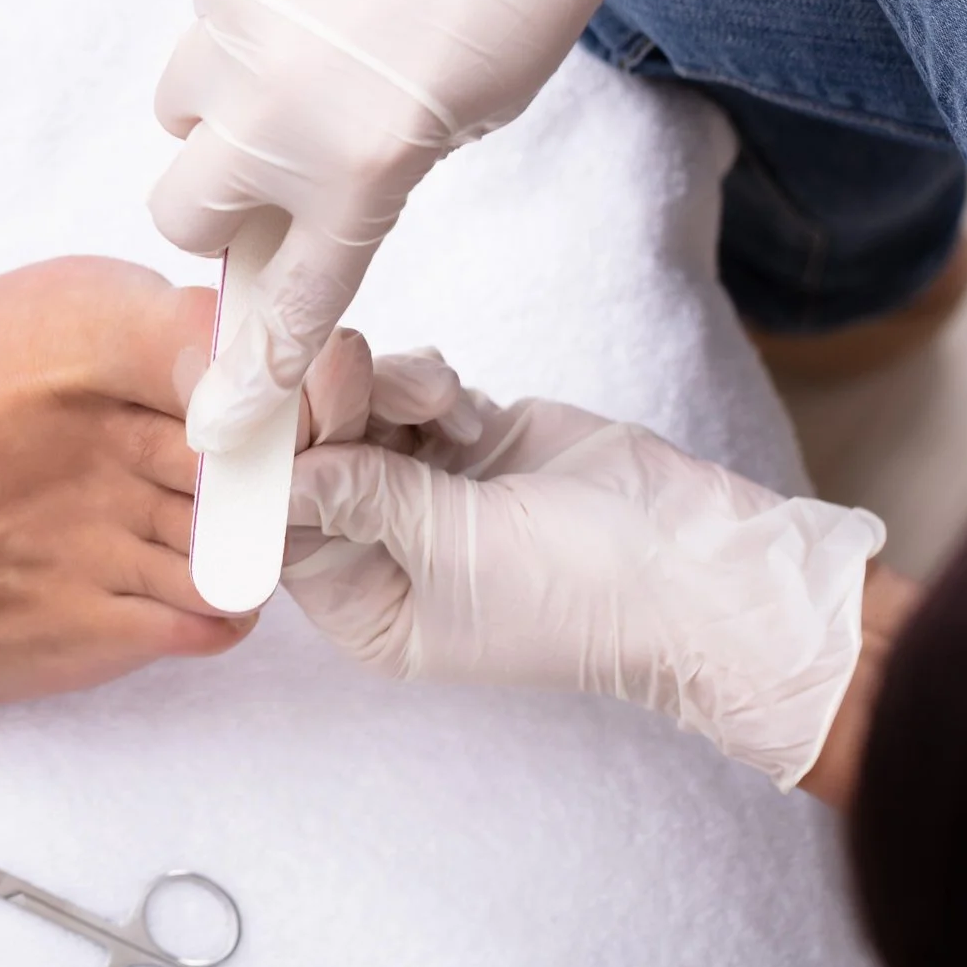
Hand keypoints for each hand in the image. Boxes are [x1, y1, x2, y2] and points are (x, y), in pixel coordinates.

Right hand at [152, 0, 695, 446]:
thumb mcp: (468, 117)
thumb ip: (368, 175)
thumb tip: (293, 202)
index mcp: (362, 166)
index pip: (286, 297)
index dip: (251, 366)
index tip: (221, 413)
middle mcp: (280, 105)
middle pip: (181, 211)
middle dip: (218, 205)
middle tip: (270, 168)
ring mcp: (236, 20)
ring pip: (178, 103)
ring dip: (223, 103)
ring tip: (305, 47)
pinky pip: (204, 9)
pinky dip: (249, 8)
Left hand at [283, 384, 885, 788]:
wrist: (703, 564)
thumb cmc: (583, 591)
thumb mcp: (455, 551)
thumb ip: (363, 497)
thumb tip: (278, 471)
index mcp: (370, 607)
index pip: (285, 532)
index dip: (272, 470)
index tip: (264, 411)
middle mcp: (386, 550)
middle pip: (316, 461)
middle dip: (322, 409)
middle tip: (337, 360)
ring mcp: (428, 487)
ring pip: (358, 413)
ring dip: (379, 388)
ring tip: (431, 394)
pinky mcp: (470, 437)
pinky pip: (409, 391)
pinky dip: (422, 382)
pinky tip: (459, 401)